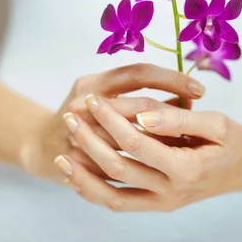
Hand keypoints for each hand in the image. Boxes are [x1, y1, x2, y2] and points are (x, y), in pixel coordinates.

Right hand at [18, 64, 204, 184]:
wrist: (41, 144)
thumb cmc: (85, 115)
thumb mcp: (107, 93)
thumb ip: (140, 93)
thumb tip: (187, 97)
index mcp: (93, 82)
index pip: (138, 73)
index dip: (172, 78)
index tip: (200, 88)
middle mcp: (82, 104)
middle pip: (137, 107)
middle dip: (173, 113)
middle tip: (200, 120)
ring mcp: (78, 135)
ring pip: (131, 141)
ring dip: (163, 141)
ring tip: (187, 145)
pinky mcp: (78, 162)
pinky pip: (116, 168)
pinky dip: (143, 165)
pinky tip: (167, 166)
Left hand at [56, 94, 241, 211]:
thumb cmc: (236, 141)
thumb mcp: (217, 123)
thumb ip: (180, 119)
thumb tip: (143, 115)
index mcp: (187, 168)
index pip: (137, 141)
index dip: (111, 118)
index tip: (93, 97)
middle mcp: (172, 192)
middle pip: (119, 166)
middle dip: (90, 140)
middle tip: (70, 115)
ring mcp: (164, 202)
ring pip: (113, 194)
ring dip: (84, 175)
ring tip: (61, 154)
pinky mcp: (158, 205)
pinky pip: (120, 203)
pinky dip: (96, 193)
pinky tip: (76, 178)